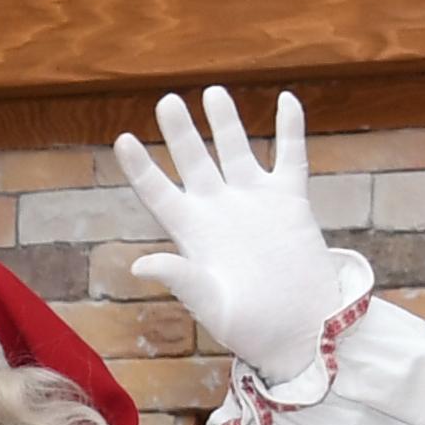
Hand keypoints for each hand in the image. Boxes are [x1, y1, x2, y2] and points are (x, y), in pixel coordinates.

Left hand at [113, 88, 341, 385]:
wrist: (301, 332)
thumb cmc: (251, 328)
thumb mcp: (211, 305)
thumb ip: (181, 279)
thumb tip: (141, 265)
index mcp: (192, 234)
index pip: (158, 192)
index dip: (140, 167)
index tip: (123, 139)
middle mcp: (219, 211)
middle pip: (194, 161)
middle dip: (180, 131)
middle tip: (167, 100)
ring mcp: (254, 201)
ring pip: (236, 150)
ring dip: (226, 121)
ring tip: (213, 92)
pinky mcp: (291, 201)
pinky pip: (290, 156)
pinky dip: (290, 129)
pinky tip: (287, 99)